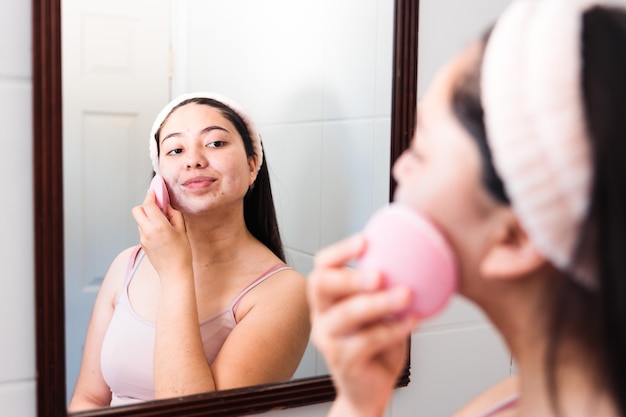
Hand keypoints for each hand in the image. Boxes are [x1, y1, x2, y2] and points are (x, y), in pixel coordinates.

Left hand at [131, 189, 190, 278]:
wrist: (174, 273)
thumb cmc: (181, 253)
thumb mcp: (182, 230)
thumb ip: (174, 215)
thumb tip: (167, 205)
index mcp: (159, 226)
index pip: (148, 204)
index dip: (151, 195)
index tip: (155, 190)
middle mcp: (148, 231)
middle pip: (137, 210)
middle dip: (145, 205)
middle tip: (157, 206)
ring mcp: (143, 238)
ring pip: (140, 220)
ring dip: (148, 217)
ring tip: (162, 222)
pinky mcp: (142, 244)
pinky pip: (143, 229)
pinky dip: (149, 226)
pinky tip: (161, 232)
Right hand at [307, 235, 419, 416]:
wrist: (370, 391)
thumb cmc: (376, 347)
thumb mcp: (380, 312)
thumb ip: (384, 290)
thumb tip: (416, 259)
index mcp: (328, 298)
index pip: (322, 266)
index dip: (340, 251)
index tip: (365, 241)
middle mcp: (321, 316)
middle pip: (321, 284)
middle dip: (350, 276)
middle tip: (380, 274)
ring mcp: (328, 339)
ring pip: (347, 314)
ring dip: (379, 302)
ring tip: (406, 295)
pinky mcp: (342, 361)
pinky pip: (367, 340)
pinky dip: (393, 329)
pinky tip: (412, 321)